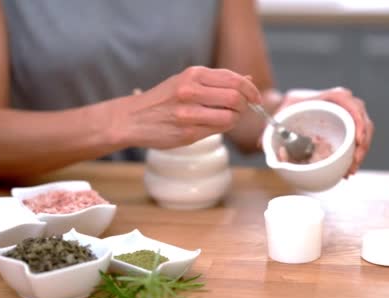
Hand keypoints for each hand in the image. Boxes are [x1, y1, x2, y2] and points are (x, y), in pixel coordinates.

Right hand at [120, 66, 260, 148]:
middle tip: (242, 109)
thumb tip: (247, 80)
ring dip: (235, 119)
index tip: (255, 97)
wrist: (133, 119)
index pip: (234, 80)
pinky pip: (218, 131)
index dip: (250, 90)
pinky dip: (223, 128)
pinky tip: (216, 125)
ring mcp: (189, 113)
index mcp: (193, 74)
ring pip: (230, 116)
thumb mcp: (187, 81)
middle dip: (245, 105)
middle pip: (236, 98)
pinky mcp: (188, 133)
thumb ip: (216, 81)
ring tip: (228, 118)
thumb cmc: (163, 100)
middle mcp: (191, 91)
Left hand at [277, 87, 373, 176]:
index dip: (357, 118)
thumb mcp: (277, 117)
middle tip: (354, 163)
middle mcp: (340, 104)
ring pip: (364, 131)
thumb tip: (266, 148)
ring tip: (350, 171)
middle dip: (363, 143)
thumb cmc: (285, 112)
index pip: (347, 100)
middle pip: (362, 118)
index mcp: (326, 96)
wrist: (289, 113)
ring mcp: (347, 115)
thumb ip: (271, 130)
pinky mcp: (348, 127)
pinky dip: (356, 155)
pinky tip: (349, 169)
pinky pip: (359, 139)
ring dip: (361, 152)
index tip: (357, 139)